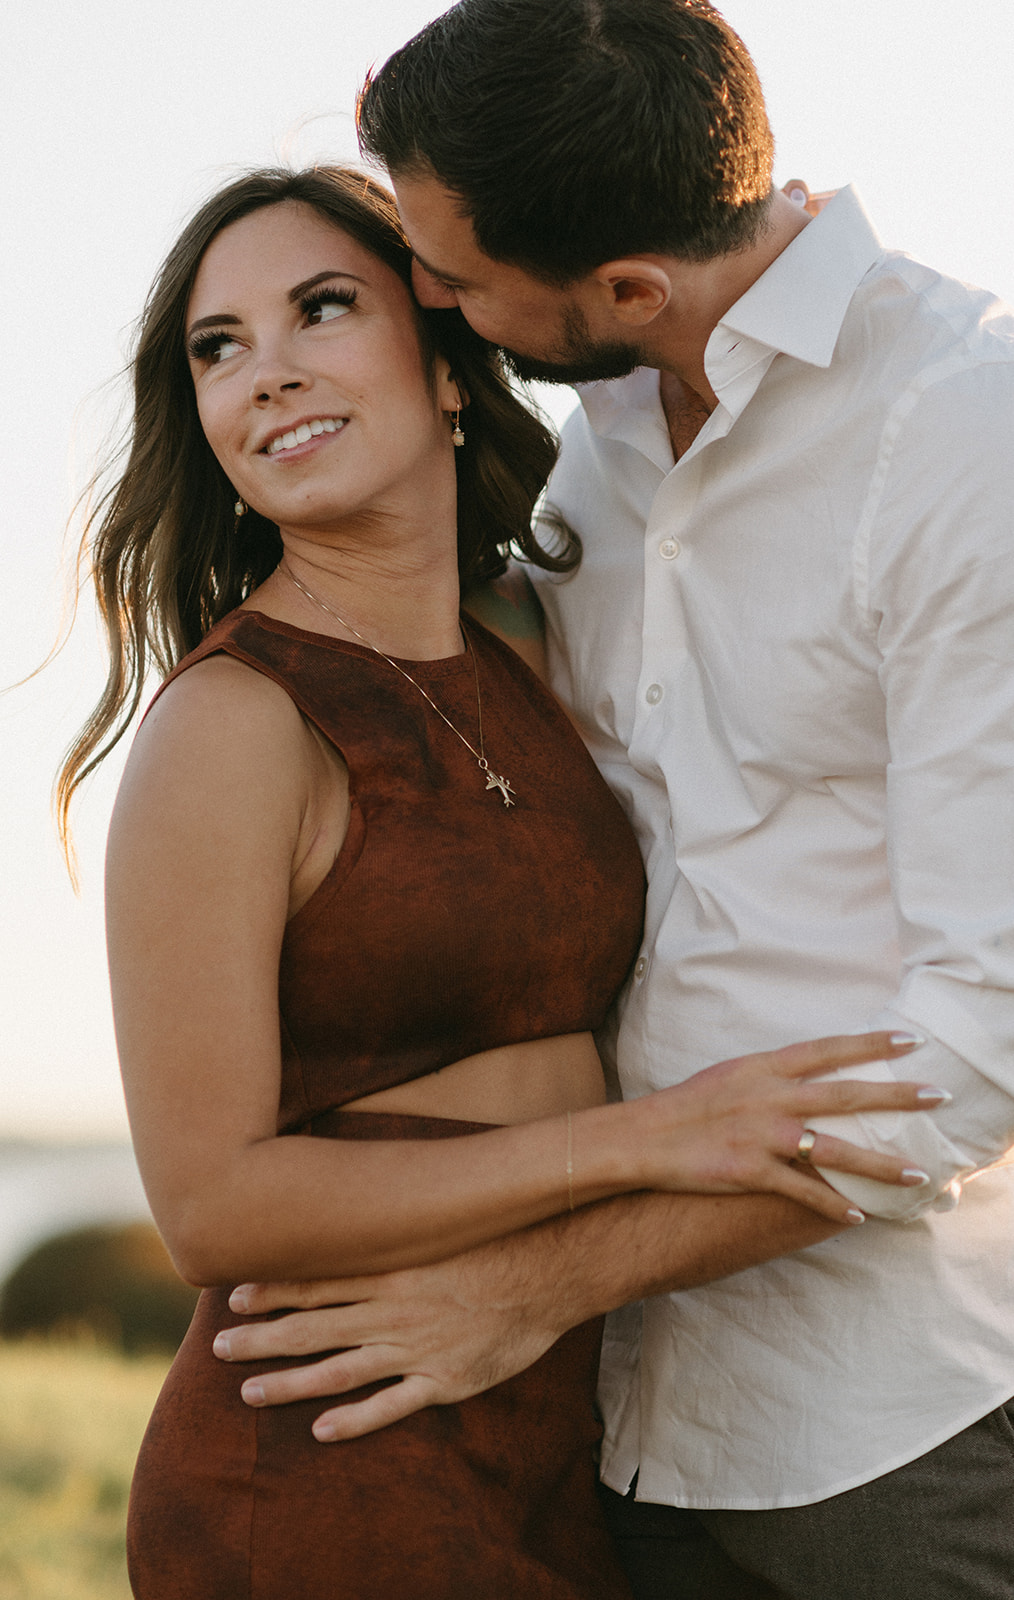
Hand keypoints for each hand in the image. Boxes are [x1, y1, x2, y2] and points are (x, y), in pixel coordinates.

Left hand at [213, 1239, 566, 1440]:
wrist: (554, 1268)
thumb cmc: (498, 1237)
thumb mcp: (442, 1219)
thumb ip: (402, 1221)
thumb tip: (365, 1198)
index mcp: (392, 1268)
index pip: (318, 1280)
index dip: (274, 1289)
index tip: (233, 1295)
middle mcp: (395, 1309)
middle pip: (315, 1327)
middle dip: (263, 1339)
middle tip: (218, 1349)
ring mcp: (418, 1347)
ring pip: (340, 1370)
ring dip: (291, 1383)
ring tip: (249, 1394)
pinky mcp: (446, 1379)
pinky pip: (392, 1405)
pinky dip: (355, 1421)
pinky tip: (321, 1432)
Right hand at [627, 1030, 943, 1221]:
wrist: (644, 1136)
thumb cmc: (687, 1104)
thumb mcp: (732, 1074)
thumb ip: (772, 1073)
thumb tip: (807, 1071)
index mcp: (765, 1067)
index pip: (829, 1050)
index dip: (871, 1043)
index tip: (910, 1040)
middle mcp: (770, 1097)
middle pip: (846, 1094)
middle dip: (896, 1095)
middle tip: (938, 1095)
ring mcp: (763, 1136)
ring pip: (836, 1149)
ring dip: (881, 1164)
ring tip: (919, 1173)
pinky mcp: (751, 1172)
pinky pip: (802, 1191)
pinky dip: (832, 1205)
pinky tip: (858, 1216)